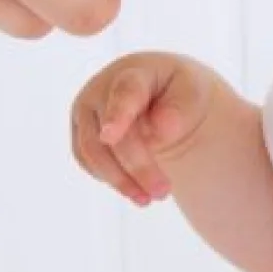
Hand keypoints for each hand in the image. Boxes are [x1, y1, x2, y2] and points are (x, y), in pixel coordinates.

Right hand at [71, 53, 221, 205]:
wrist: (161, 93)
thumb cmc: (179, 91)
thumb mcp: (191, 94)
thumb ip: (179, 109)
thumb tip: (159, 130)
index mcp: (133, 72)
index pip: (125, 93)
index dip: (117, 114)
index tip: (111, 136)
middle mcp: (101, 89)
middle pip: (111, 135)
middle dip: (137, 167)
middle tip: (163, 193)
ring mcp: (86, 112)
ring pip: (93, 153)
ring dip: (120, 181)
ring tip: (149, 199)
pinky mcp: (81, 134)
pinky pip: (89, 163)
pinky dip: (111, 179)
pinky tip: (135, 188)